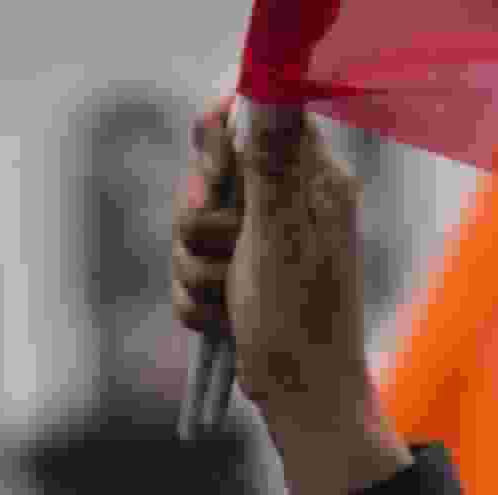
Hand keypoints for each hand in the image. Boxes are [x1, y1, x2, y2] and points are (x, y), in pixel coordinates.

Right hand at [174, 97, 405, 494]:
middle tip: (227, 255)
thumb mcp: (280, 234)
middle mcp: (284, 201)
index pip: (249, 116)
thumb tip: (267, 92)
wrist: (305, 399)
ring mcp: (258, 243)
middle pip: (207, 177)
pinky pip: (188, 271)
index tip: (218, 179)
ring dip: (197, 272)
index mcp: (309, 177)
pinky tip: (223, 322)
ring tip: (230, 300)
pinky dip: (197, 301)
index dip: (218, 143)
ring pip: (189, 229)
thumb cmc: (301, 322)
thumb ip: (269, 161)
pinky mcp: (237, 279)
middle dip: (200, 225)